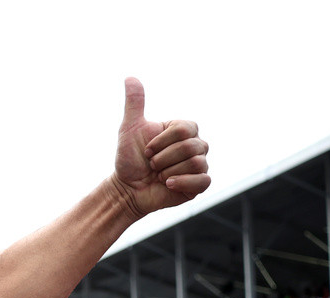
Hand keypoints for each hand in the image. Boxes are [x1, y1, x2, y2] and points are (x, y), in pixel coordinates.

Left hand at [111, 78, 210, 217]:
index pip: (183, 129)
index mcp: (183, 129)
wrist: (127, 189)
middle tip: (151, 165)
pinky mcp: (199, 184)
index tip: (146, 150)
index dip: (161, 142)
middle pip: (190, 147)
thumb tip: (130, 77)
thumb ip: (134, 104)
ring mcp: (199, 164)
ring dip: (168, 171)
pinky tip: (166, 184)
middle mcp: (196, 144)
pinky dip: (181, 183)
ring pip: (195, 163)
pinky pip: (202, 181)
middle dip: (163, 158)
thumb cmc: (129, 159)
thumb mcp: (129, 129)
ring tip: (158, 175)